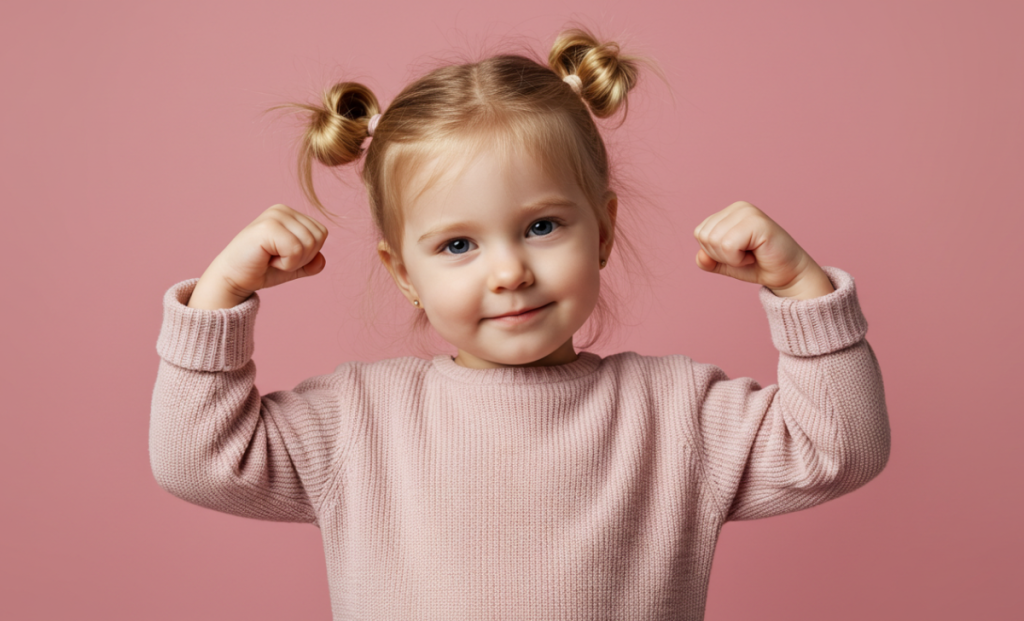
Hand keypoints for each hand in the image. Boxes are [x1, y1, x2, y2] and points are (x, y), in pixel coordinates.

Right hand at [189, 204, 328, 308]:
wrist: (232, 278)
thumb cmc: (261, 269)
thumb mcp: (293, 266)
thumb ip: (311, 262)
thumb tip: (321, 261)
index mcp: (290, 214)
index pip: (321, 233)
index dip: (308, 254)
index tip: (283, 256)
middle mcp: (282, 210)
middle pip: (318, 238)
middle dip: (302, 258)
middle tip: (276, 259)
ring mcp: (274, 216)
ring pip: (309, 244)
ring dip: (292, 261)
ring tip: (271, 258)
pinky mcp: (267, 227)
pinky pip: (296, 250)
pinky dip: (285, 264)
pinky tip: (266, 260)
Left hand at [693, 201, 834, 298]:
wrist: (787, 275)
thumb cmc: (758, 266)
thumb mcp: (725, 264)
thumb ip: (708, 260)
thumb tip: (700, 257)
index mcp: (728, 212)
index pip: (699, 233)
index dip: (714, 252)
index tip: (738, 253)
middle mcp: (738, 207)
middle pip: (704, 236)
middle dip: (721, 255)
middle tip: (746, 255)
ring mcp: (748, 212)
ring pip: (715, 241)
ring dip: (731, 257)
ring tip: (751, 253)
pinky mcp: (757, 222)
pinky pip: (728, 246)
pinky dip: (738, 259)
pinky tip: (756, 253)